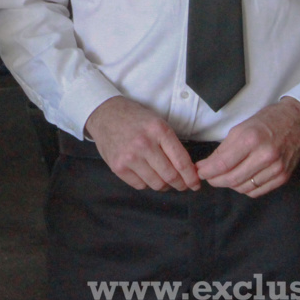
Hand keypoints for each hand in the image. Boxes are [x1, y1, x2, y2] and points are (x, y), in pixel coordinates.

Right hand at [84, 96, 199, 191]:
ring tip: (162, 179)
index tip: (195, 184)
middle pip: (170, 176)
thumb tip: (186, 170)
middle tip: (182, 185)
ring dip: (163, 185)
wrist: (104, 114)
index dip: (191, 177)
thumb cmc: (134, 118)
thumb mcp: (157, 122)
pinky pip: (140, 185)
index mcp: (158, 130)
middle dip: (180, 184)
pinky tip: (145, 174)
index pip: (181, 161)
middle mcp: (144, 144)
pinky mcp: (118, 167)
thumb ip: (171, 144)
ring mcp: (129, 156)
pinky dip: (146, 183)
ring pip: (156, 184)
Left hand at [195, 98, 299, 197]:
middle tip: (207, 176)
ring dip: (229, 185)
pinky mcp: (283, 177)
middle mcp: (265, 156)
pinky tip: (239, 180)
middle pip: (232, 179)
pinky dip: (244, 188)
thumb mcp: (240, 128)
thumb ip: (224, 148)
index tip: (199, 170)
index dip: (207, 171)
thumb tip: (207, 165)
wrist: (297, 122)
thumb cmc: (266, 121)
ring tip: (222, 177)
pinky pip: (257, 191)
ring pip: (243, 188)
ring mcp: (276, 169)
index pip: (223, 164)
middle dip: (215, 180)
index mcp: (251, 139)